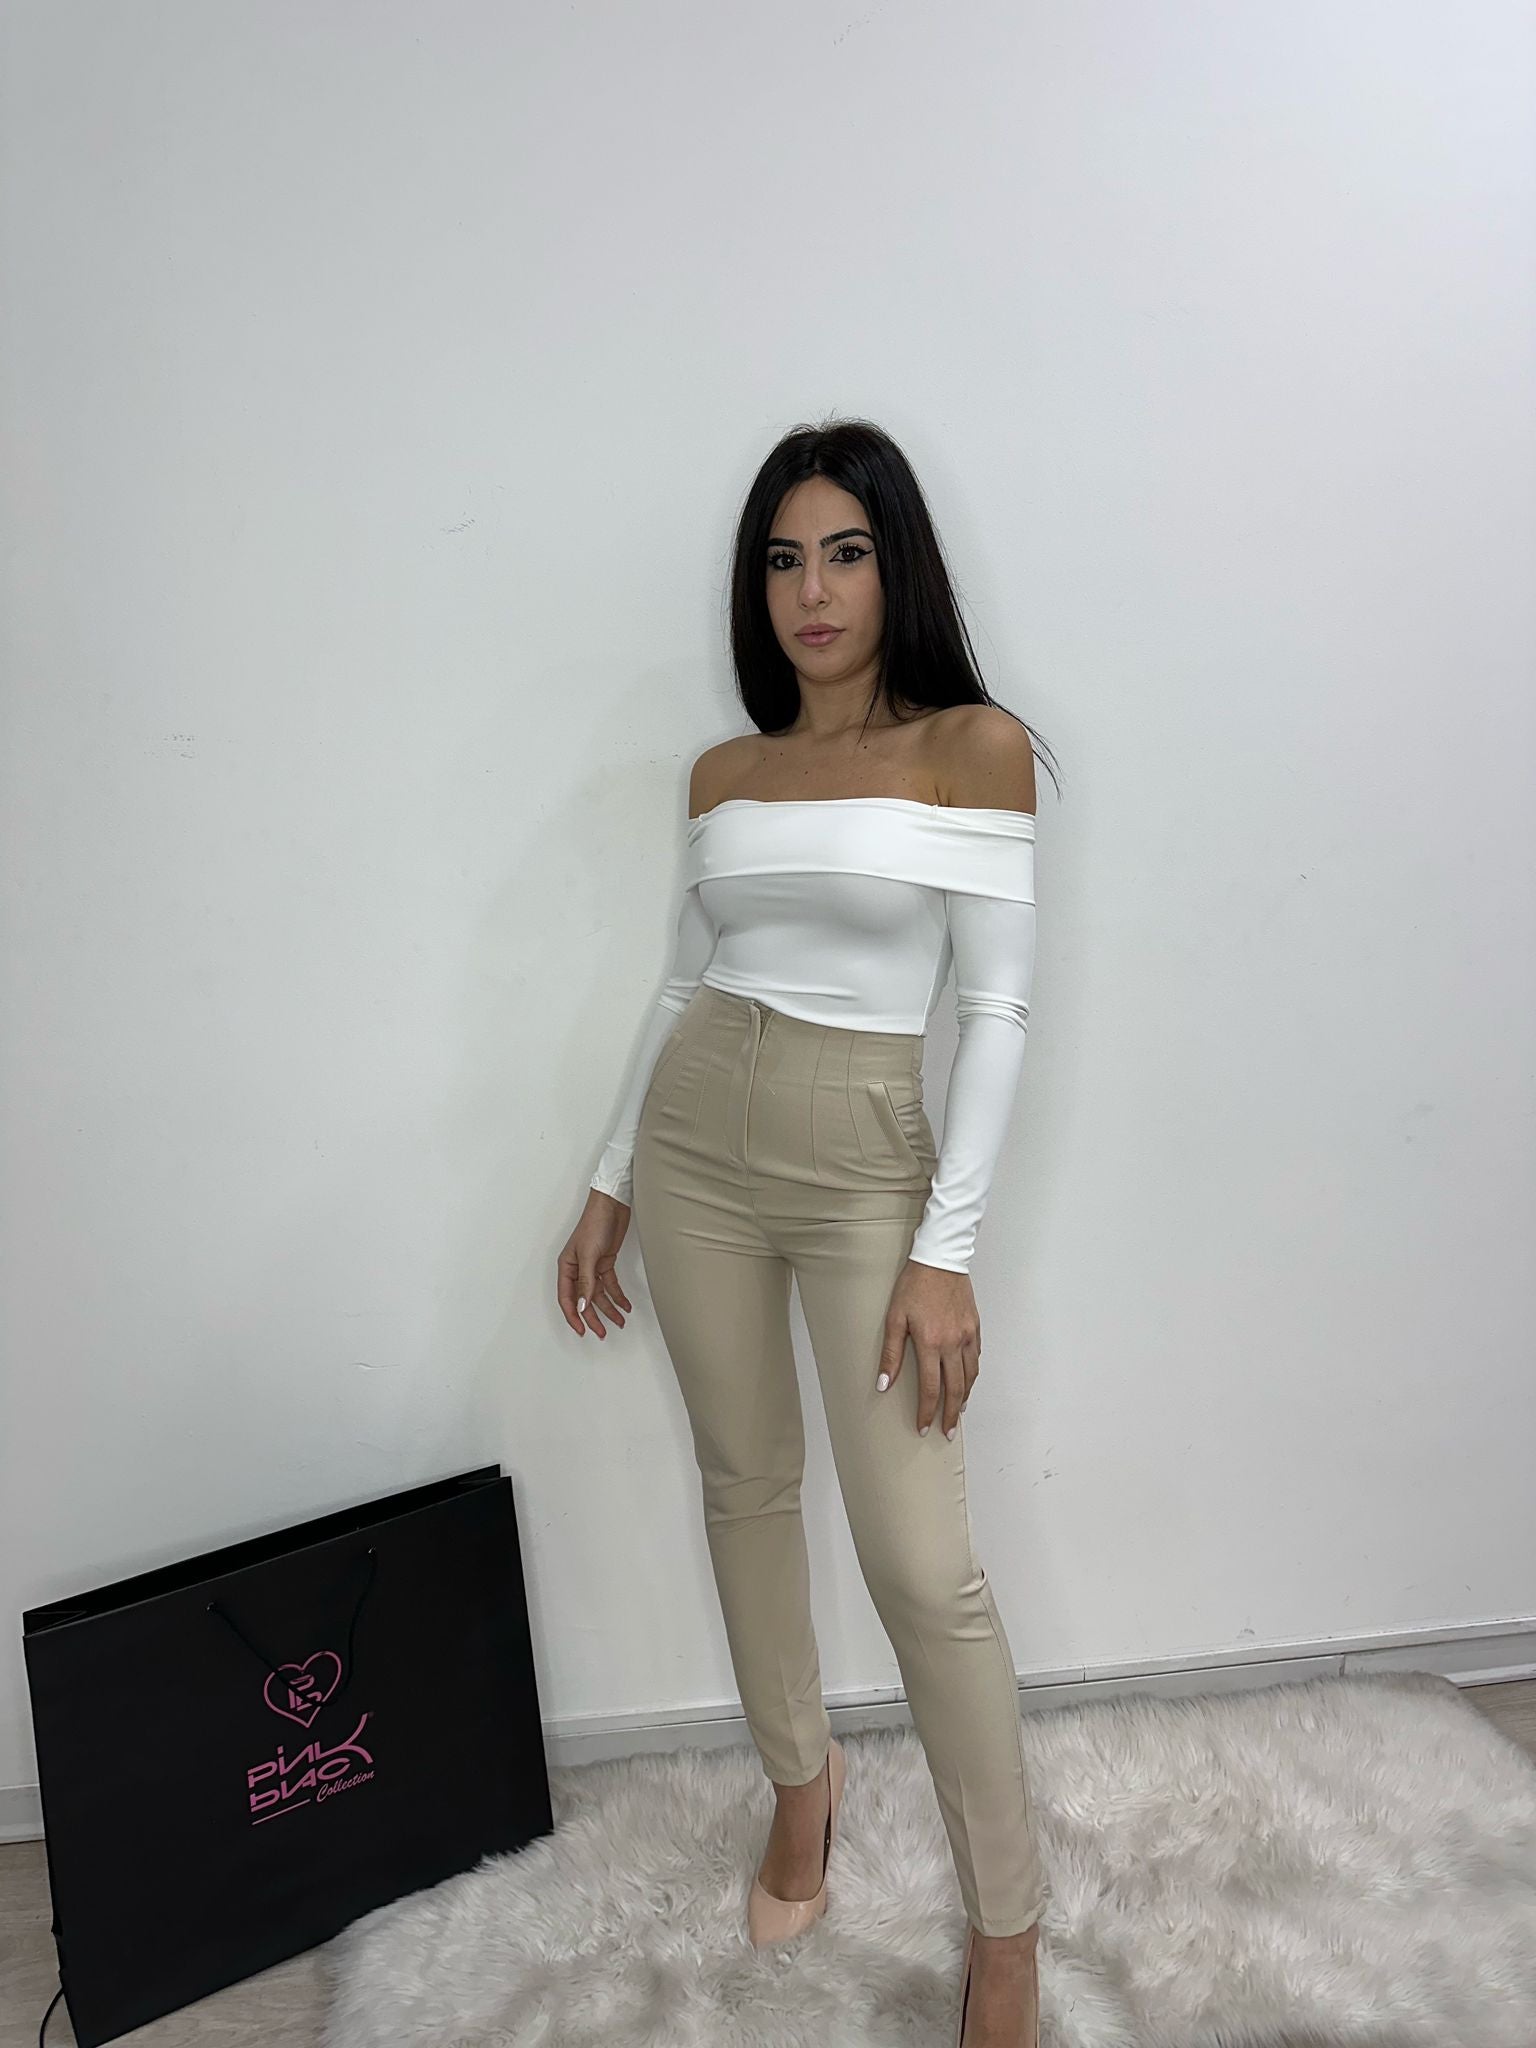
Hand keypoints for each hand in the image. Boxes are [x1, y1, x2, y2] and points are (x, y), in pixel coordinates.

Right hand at [558, 1189, 634, 1338]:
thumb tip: (582, 1306)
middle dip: (593, 1317)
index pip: (566, 1298)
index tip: (582, 1331)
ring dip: (609, 1308)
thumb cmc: (594, 1223)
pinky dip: (618, 1295)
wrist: (613, 1205)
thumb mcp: (589, 1256)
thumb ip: (586, 1283)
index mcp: (566, 1267)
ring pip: (599, 1295)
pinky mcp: (606, 1263)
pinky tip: (625, 1305)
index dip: (573, 1316)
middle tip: (602, 1333)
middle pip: (584, 1300)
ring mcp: (592, 1267)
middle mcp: (577, 1269)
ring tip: (620, 1321)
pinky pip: (610, 1285)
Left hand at [875, 1260, 979, 1437]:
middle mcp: (953, 1344)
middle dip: (950, 1414)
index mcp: (931, 1344)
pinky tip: (967, 1380)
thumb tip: (884, 1384)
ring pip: (970, 1375)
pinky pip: (976, 1358)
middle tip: (947, 1432)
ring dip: (965, 1397)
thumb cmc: (914, 1285)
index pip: (930, 1388)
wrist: (940, 1259)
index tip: (923, 1427)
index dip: (926, 1412)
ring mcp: (968, 1335)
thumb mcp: (894, 1318)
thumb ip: (891, 1354)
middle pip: (955, 1389)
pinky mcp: (975, 1326)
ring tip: (959, 1411)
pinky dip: (972, 1374)